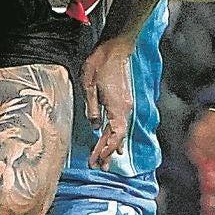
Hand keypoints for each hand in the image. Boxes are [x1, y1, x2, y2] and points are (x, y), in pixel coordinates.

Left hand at [81, 34, 134, 166]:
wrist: (117, 48)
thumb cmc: (101, 63)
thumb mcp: (89, 86)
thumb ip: (92, 108)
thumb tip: (93, 126)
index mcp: (116, 108)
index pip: (113, 136)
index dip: (105, 150)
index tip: (96, 161)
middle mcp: (124, 109)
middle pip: (118, 137)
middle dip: (108, 152)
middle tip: (100, 167)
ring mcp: (125, 105)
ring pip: (120, 131)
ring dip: (112, 145)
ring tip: (107, 159)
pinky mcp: (123, 100)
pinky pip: (120, 123)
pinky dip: (115, 135)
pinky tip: (113, 140)